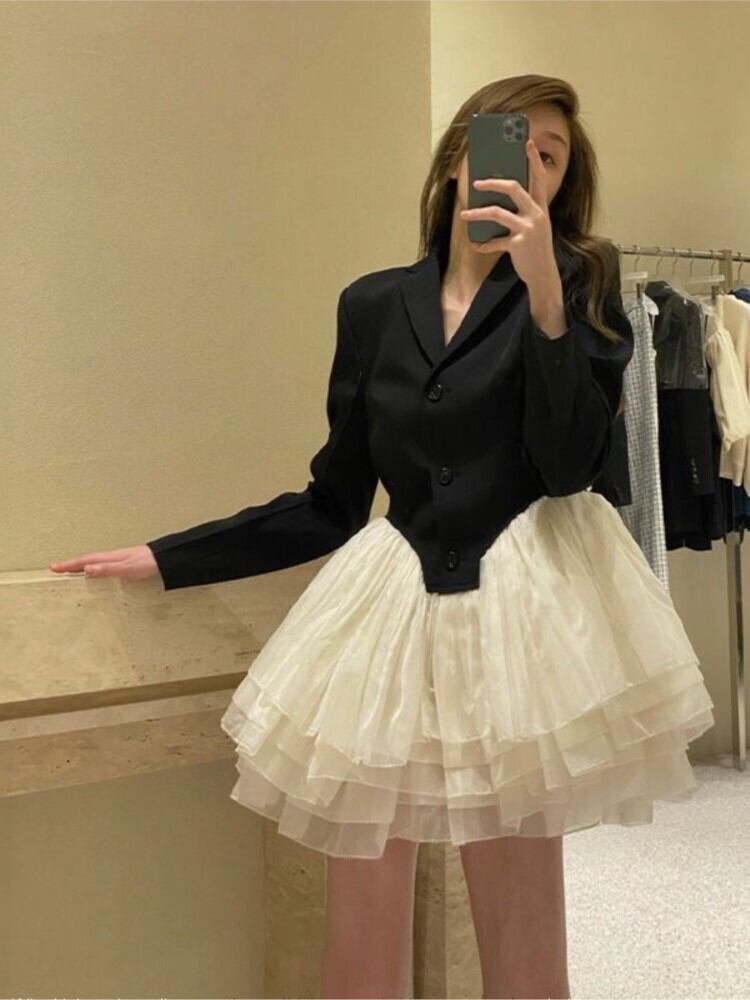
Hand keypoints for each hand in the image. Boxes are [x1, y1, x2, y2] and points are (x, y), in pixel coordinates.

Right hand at [49, 544, 160, 581]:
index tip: (53, 567)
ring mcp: (119, 560)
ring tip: (71, 571)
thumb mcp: (127, 569)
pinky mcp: (125, 564)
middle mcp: (112, 557)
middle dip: (71, 565)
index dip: (69, 565)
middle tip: (56, 569)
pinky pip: (103, 565)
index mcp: (110, 558)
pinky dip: (94, 568)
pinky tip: (97, 573)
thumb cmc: (148, 564)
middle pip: (87, 560)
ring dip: (81, 566)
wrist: (166, 559)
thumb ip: (108, 569)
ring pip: (95, 562)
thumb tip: (87, 569)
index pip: (84, 561)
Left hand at [459, 138, 558, 290]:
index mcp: (541, 208)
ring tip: (464, 215)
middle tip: (476, 182)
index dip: (534, 159)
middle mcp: (537, 214)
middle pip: (513, 188)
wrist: (544, 275)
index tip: (528, 142)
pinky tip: (476, 245)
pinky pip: (495, 242)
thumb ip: (522, 213)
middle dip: (493, 182)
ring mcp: (528, 228)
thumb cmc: (535, 250)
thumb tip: (495, 202)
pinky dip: (484, 244)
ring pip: (497, 213)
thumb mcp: (534, 228)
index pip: (539, 177)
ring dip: (477, 213)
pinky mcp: (518, 244)